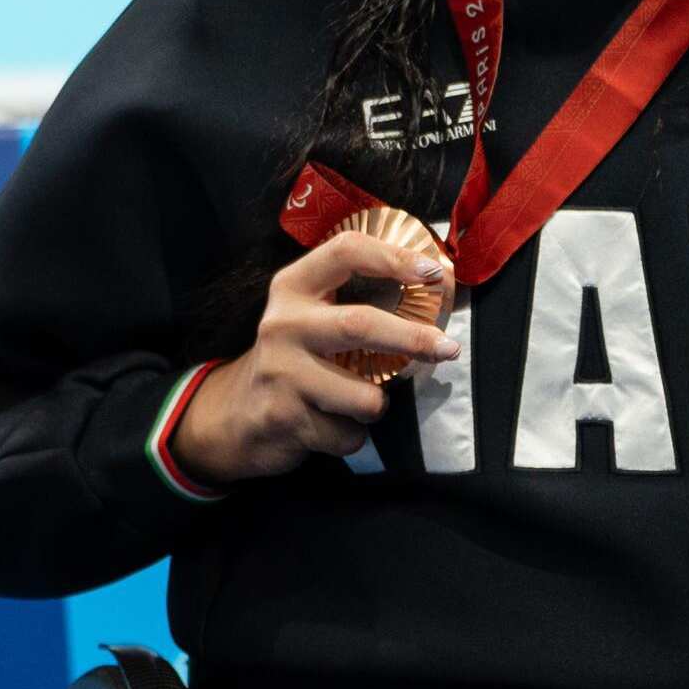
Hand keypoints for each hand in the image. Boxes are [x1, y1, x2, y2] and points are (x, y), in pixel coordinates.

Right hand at [173, 229, 461, 487]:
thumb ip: (360, 299)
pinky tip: (328, 425)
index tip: (434, 271)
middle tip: (448, 349)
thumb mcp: (313, 316)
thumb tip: (441, 287)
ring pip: (365, 396)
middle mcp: (282, 324)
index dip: (395, 257)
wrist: (239, 415)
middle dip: (412, 338)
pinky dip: (352, 436)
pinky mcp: (285, 418)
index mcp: (293, 288)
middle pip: (359, 325)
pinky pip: (349, 434)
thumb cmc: (298, 358)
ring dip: (377, 405)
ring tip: (358, 402)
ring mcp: (281, 372)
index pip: (346, 253)